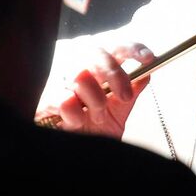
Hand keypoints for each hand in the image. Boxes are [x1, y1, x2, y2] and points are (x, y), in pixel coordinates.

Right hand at [36, 44, 155, 137]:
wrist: (76, 149)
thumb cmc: (96, 124)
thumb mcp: (120, 107)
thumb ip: (133, 88)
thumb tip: (147, 72)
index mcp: (99, 64)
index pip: (116, 46)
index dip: (132, 48)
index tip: (148, 57)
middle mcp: (79, 65)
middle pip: (97, 53)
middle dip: (115, 75)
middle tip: (124, 97)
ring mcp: (60, 79)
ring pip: (81, 77)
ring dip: (96, 102)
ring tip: (98, 117)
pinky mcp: (46, 97)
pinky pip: (65, 100)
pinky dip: (77, 114)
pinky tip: (77, 122)